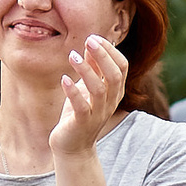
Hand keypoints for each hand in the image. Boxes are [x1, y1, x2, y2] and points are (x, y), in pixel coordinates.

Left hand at [51, 34, 130, 156]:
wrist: (73, 147)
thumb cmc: (79, 114)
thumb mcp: (86, 88)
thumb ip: (92, 68)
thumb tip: (92, 44)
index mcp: (114, 91)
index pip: (121, 66)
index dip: (110, 51)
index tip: (94, 38)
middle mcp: (110, 102)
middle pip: (115, 75)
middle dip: (103, 56)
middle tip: (89, 40)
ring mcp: (97, 114)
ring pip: (99, 89)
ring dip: (86, 70)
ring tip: (72, 56)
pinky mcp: (82, 123)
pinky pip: (81, 106)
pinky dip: (72, 91)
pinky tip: (64, 79)